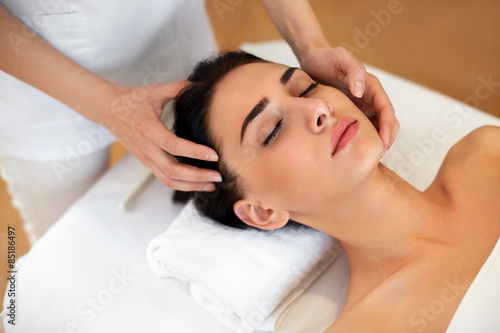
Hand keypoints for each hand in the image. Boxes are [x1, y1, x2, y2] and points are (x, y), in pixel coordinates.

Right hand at [101, 81, 221, 191]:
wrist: (107, 109)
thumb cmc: (132, 99)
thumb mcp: (156, 91)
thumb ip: (180, 88)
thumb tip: (202, 85)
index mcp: (149, 128)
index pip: (174, 146)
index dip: (195, 152)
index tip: (214, 155)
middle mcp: (146, 147)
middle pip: (173, 170)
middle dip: (198, 176)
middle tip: (218, 176)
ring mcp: (145, 157)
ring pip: (169, 179)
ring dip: (192, 185)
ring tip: (211, 185)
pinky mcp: (146, 162)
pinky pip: (164, 179)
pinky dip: (182, 184)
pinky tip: (197, 183)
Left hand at [298, 46, 398, 155]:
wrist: (311, 60)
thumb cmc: (326, 57)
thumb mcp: (340, 58)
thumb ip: (353, 71)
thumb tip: (361, 90)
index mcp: (371, 86)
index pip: (386, 110)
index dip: (387, 127)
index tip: (383, 143)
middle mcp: (369, 98)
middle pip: (387, 121)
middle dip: (387, 139)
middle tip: (378, 156)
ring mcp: (360, 106)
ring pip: (375, 128)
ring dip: (376, 142)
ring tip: (368, 158)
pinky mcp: (349, 112)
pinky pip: (360, 129)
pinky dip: (361, 140)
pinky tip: (352, 151)